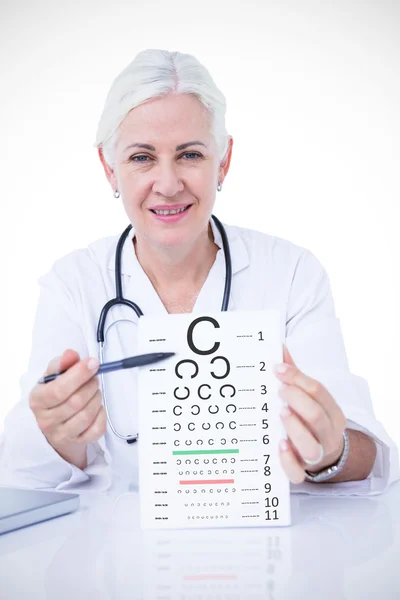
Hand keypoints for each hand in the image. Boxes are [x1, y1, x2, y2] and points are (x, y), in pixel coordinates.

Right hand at [29, 349, 106, 468]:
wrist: (54, 423)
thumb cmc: (54, 394)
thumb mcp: (53, 377)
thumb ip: (61, 363)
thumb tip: (71, 354)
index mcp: (38, 400)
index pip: (59, 389)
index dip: (79, 375)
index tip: (92, 363)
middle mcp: (46, 420)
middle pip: (76, 402)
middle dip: (91, 385)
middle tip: (94, 377)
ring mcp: (62, 434)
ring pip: (87, 415)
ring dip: (97, 398)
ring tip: (94, 391)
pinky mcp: (77, 442)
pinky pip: (97, 429)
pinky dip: (102, 415)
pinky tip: (97, 407)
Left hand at [273, 345, 346, 483]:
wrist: (326, 455)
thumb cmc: (312, 420)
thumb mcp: (310, 399)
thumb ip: (296, 376)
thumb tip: (279, 348)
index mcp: (333, 412)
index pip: (319, 392)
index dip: (298, 377)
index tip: (277, 369)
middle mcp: (328, 434)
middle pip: (316, 416)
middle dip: (297, 399)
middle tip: (280, 390)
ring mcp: (317, 454)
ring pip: (310, 446)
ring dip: (294, 427)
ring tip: (281, 412)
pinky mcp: (302, 471)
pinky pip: (297, 472)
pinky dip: (288, 460)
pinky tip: (279, 444)